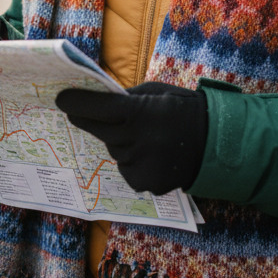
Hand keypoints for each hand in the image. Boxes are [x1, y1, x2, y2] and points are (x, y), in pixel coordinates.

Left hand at [56, 81, 207, 194]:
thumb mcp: (155, 93)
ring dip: (120, 143)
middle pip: (100, 131)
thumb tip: (97, 101)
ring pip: (115, 152)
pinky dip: (132, 162)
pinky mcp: (147, 184)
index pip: (99, 107)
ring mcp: (142, 165)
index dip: (77, 102)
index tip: (61, 99)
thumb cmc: (182, 109)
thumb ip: (126, 98)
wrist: (216, 142)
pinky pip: (127, 170)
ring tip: (143, 136)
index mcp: (140, 112)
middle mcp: (138, 140)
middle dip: (89, 120)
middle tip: (80, 113)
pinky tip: (150, 155)